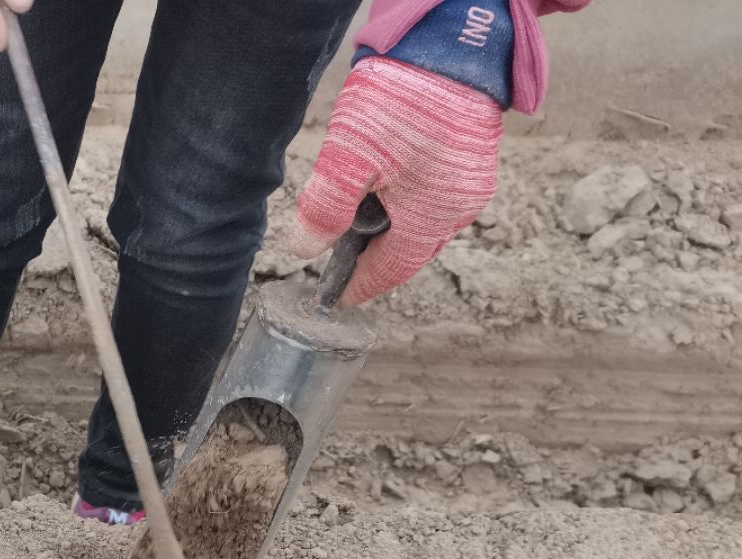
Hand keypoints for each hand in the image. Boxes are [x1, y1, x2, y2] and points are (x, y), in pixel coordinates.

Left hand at [290, 58, 503, 304]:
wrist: (449, 41)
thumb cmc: (402, 97)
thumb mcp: (349, 157)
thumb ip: (325, 209)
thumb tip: (304, 250)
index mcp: (434, 217)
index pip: (391, 270)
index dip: (360, 285)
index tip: (336, 298)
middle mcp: (462, 207)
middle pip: (409, 250)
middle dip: (373, 256)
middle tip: (336, 255)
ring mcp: (472, 182)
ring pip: (422, 223)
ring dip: (388, 227)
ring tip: (354, 217)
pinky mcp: (472, 157)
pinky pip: (434, 196)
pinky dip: (404, 201)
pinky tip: (381, 186)